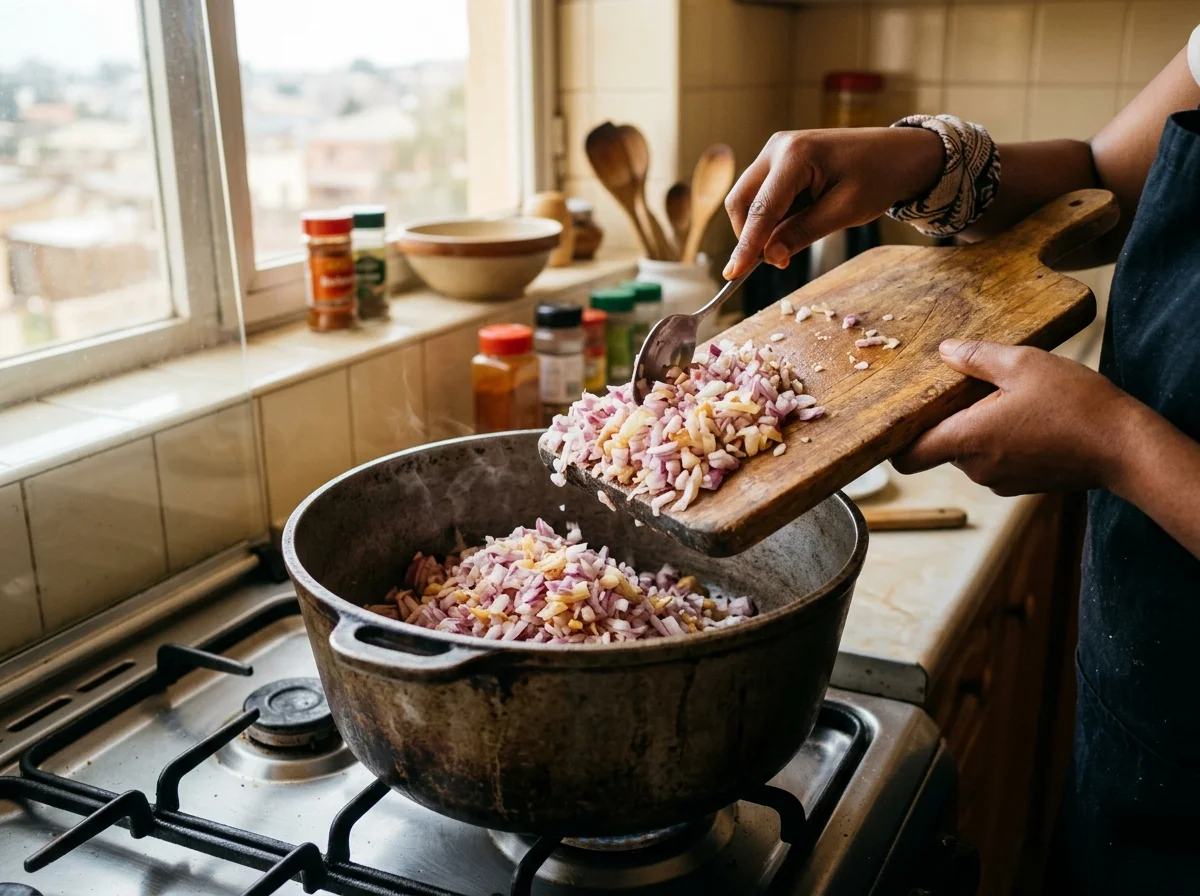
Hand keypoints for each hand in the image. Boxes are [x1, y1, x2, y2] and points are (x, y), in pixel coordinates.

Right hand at [723, 126, 944, 278]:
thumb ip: (803, 233)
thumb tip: (768, 257)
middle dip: (750, 235)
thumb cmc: (879, 177)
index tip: (732, 274)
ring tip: (795, 239)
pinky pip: (762, 195)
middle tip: (777, 260)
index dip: (746, 245)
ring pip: (748, 199)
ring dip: (761, 227)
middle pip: (742, 201)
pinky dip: (771, 217)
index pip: (761, 209)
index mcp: (795, 155)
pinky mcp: (779, 160)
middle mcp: (777, 147)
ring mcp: (776, 151)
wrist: (899, 153)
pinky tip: (799, 221)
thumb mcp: (845, 211)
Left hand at [891, 339, 1140, 495]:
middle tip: (980, 388)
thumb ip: (977, 357)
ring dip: (981, 427)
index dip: (897, 440)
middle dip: (953, 418)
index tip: (903, 417)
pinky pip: (996, 460)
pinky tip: (1032, 419)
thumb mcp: (1024, 364)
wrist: (1126, 447)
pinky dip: (1003, 441)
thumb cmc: (1076, 404)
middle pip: (942, 445)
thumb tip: (945, 351)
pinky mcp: (1021, 485)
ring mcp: (999, 481)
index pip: (908, 457)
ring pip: (971, 451)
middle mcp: (977, 468)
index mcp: (968, 440)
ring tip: (1014, 400)